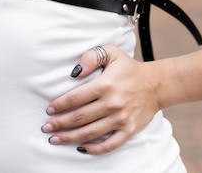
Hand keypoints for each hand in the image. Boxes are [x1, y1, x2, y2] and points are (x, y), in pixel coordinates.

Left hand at [41, 45, 160, 154]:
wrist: (155, 84)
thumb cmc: (128, 67)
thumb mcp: (110, 52)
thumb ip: (91, 56)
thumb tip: (75, 72)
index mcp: (105, 85)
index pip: (76, 98)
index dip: (60, 105)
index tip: (49, 110)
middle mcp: (112, 103)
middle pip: (79, 117)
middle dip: (60, 124)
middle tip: (46, 127)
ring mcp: (121, 119)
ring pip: (90, 132)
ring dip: (70, 137)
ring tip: (55, 139)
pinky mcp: (129, 130)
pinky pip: (110, 144)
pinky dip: (94, 148)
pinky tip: (81, 147)